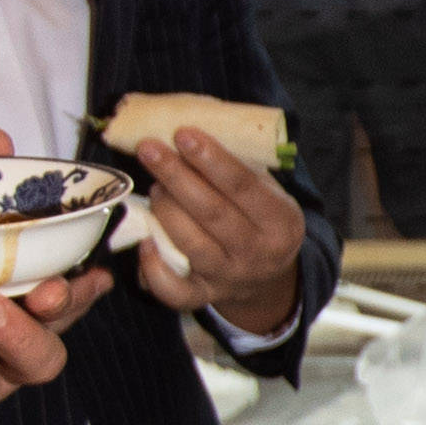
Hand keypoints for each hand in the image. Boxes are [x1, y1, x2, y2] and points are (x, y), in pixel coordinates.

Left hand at [122, 121, 310, 340]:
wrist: (267, 278)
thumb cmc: (259, 219)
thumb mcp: (269, 194)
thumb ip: (241, 168)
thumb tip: (193, 127)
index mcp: (281, 222)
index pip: (243, 187)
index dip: (211, 159)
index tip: (182, 133)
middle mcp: (257, 253)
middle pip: (212, 213)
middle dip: (176, 177)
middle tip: (149, 148)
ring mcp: (229, 278)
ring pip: (189, 245)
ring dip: (165, 210)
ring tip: (154, 186)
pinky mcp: (202, 297)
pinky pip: (172, 289)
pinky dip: (152, 266)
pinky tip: (143, 240)